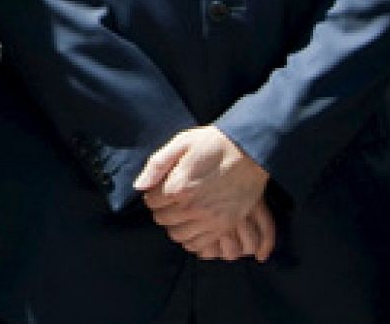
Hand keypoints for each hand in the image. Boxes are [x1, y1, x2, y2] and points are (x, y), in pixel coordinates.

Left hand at [136, 126, 269, 254]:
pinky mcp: (226, 225)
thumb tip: (139, 186)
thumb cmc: (213, 144)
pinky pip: (201, 245)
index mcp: (177, 187)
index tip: (161, 188)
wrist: (250, 151)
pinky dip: (193, 240)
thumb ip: (157, 165)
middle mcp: (192, 207)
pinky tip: (194, 227)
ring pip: (179, 236)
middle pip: (163, 220)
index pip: (151, 202)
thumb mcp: (180, 143)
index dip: (154, 194)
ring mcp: (211, 219)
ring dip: (176, 225)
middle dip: (162, 210)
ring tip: (182, 213)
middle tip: (171, 201)